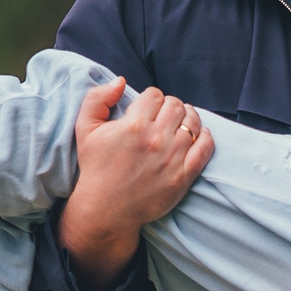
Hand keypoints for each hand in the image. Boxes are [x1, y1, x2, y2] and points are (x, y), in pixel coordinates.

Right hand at [57, 78, 214, 290]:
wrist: (106, 209)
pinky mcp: (184, 176)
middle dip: (170, 106)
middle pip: (176, 105)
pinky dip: (205, 137)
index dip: (151, 99)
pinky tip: (198, 135)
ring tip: (180, 124)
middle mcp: (156, 140)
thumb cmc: (96, 167)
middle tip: (164, 116)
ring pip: (193, 122)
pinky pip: (205, 147)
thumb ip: (97, 98)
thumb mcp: (85, 129)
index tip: (147, 109)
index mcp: (133, 125)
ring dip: (188, 118)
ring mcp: (173, 158)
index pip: (155, 95)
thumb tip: (120, 81)